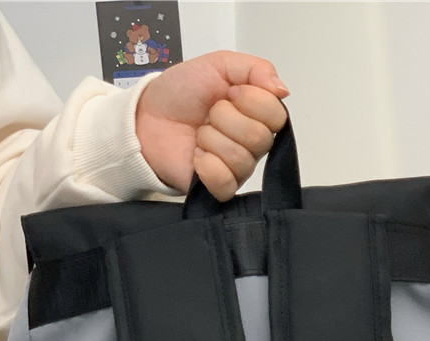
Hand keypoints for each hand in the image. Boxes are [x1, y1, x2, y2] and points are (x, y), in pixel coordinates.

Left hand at [135, 51, 289, 200]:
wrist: (147, 116)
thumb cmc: (181, 92)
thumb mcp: (219, 64)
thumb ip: (256, 69)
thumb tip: (282, 90)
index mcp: (258, 115)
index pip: (277, 116)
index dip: (251, 101)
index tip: (228, 92)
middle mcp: (253, 144)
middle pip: (260, 138)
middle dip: (226, 119)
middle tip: (209, 114)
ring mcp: (238, 168)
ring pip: (241, 159)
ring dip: (212, 139)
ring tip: (199, 134)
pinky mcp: (220, 187)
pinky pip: (226, 183)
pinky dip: (207, 167)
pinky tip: (197, 156)